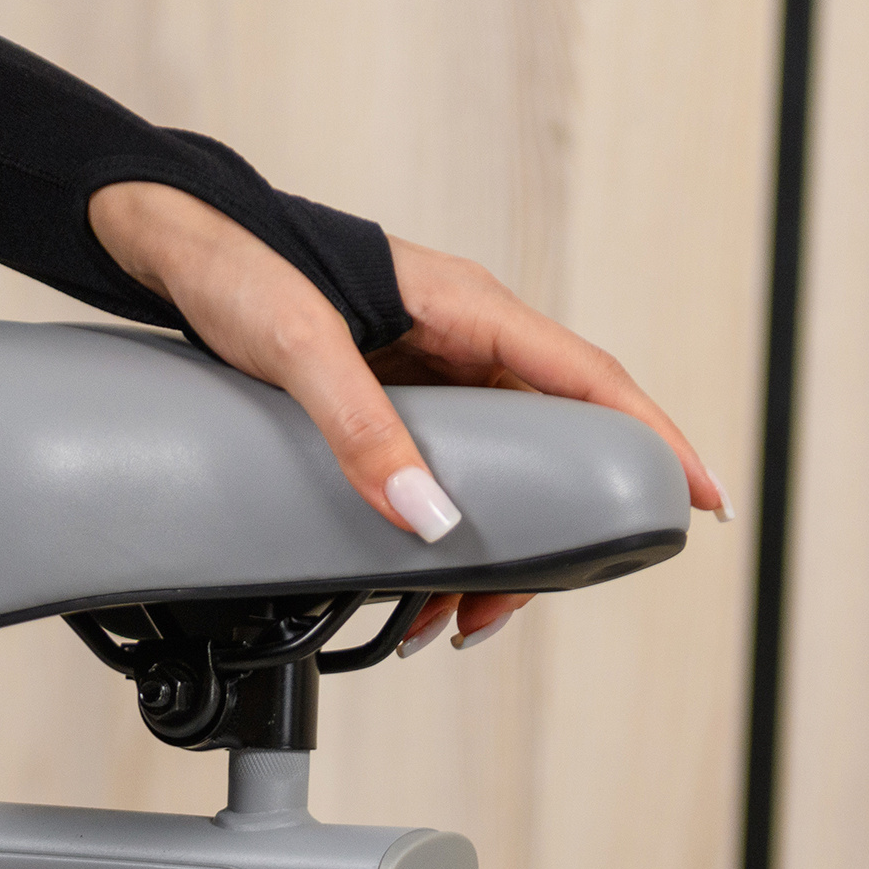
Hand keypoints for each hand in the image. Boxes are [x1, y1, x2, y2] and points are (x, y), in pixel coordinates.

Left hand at [89, 181, 731, 648]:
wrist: (167, 245)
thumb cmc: (235, 265)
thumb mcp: (299, 349)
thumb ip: (364, 430)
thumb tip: (430, 520)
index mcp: (467, 311)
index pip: (589, 380)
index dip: (655, 440)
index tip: (700, 500)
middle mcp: (462, 342)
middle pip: (549, 446)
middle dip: (549, 539)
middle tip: (504, 613)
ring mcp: (428, 373)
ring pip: (497, 473)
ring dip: (483, 554)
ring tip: (445, 623)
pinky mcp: (389, 401)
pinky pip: (444, 475)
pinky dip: (437, 538)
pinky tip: (412, 587)